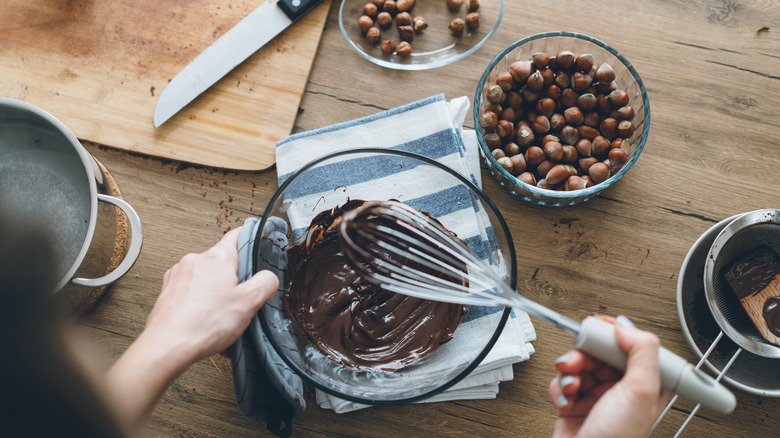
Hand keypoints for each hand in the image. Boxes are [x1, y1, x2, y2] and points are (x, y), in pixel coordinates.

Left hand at [106, 226, 277, 429]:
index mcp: (217, 257)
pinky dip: (200, 305)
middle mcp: (195, 260)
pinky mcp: (168, 291)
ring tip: (221, 318)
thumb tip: (268, 277)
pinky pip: (191, 293)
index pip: (238, 235)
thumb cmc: (203, 324)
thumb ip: (266, 283)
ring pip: (206, 279)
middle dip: (233, 280)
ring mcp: (178, 275)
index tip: (256, 245)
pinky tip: (206, 324)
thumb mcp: (250, 302)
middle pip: (223, 262)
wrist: (168, 346)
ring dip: (216, 294)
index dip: (251, 239)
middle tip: (240, 300)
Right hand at [548, 316, 665, 437]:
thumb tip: (627, 326)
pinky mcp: (574, 404)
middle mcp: (622, 390)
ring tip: (570, 384)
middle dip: (584, 354)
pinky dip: (559, 388)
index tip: (601, 327)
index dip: (615, 334)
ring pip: (578, 365)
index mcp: (645, 384)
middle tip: (577, 359)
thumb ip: (642, 351)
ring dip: (569, 371)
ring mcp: (597, 397)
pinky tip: (565, 400)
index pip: (632, 346)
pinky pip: (562, 382)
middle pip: (599, 352)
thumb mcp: (641, 392)